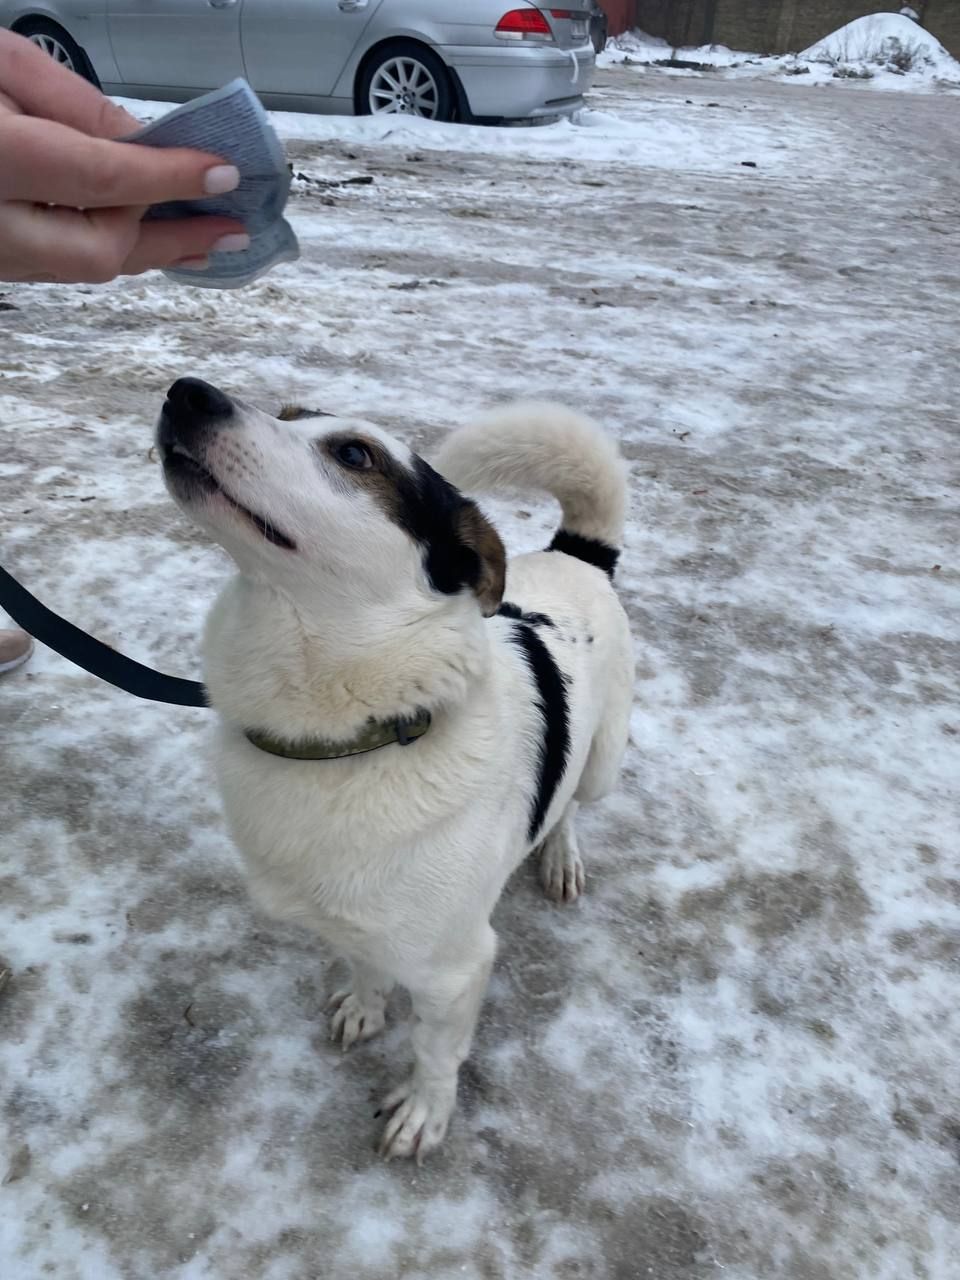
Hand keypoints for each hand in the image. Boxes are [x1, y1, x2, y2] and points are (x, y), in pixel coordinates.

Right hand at [0, 30, 248, 282]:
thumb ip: (68, 103)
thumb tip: (141, 140)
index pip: (100, 176)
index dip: (169, 177)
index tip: (225, 173)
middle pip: (97, 250)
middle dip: (168, 236)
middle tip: (231, 224)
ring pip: (79, 267)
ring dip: (148, 251)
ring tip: (207, 240)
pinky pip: (56, 263)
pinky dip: (107, 247)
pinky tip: (146, 237)